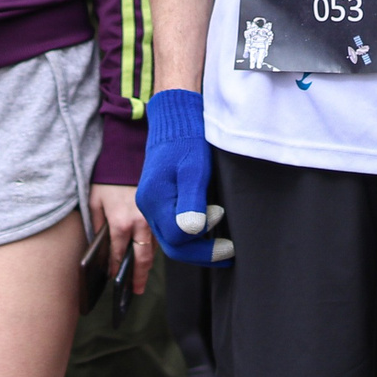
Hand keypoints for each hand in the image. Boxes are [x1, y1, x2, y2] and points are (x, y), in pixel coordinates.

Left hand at [90, 183, 152, 295]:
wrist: (128, 156)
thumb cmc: (108, 179)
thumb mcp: (94, 201)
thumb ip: (96, 225)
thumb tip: (98, 246)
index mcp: (120, 223)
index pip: (119, 255)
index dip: (115, 269)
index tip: (113, 279)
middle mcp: (140, 224)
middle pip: (142, 259)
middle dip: (139, 277)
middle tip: (136, 291)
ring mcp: (153, 218)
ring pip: (153, 249)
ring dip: (148, 264)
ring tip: (143, 278)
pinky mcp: (160, 212)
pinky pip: (159, 235)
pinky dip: (154, 248)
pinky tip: (148, 254)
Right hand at [136, 88, 230, 264]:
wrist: (174, 122)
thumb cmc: (187, 141)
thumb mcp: (195, 170)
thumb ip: (192, 202)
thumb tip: (194, 231)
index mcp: (154, 201)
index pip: (178, 239)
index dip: (203, 242)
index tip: (225, 231)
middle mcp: (147, 207)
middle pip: (172, 246)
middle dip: (201, 254)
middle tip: (229, 254)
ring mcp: (149, 206)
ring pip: (171, 240)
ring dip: (196, 248)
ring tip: (221, 248)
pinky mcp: (156, 202)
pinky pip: (170, 228)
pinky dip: (189, 236)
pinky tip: (206, 233)